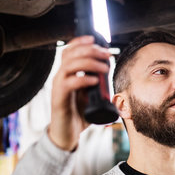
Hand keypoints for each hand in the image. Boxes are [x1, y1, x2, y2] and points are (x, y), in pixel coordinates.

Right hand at [48, 36, 110, 150]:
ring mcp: (58, 87)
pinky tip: (94, 80)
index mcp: (67, 74)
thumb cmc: (78, 115)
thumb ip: (98, 87)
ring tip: (104, 67)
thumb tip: (116, 81)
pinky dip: (83, 79)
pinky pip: (68, 83)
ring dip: (89, 62)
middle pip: (70, 54)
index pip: (69, 50)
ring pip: (69, 65)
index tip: (96, 40)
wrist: (66, 134)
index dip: (81, 42)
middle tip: (106, 54)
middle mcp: (60, 77)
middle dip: (90, 50)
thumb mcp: (91, 97)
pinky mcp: (59, 99)